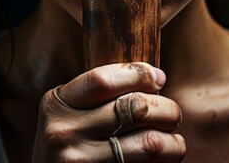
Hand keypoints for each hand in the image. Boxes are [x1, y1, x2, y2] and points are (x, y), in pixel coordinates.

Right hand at [32, 62, 185, 161]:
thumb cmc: (70, 145)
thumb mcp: (69, 115)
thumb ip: (98, 97)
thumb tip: (155, 77)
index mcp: (55, 104)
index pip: (103, 79)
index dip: (139, 74)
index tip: (159, 79)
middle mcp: (62, 132)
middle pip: (134, 108)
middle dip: (166, 109)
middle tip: (172, 115)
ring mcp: (78, 161)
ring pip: (150, 142)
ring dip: (173, 141)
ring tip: (173, 142)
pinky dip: (165, 162)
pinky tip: (164, 160)